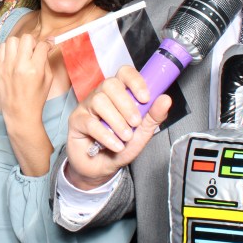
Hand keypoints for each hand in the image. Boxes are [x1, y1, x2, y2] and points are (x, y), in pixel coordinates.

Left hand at [0, 34, 52, 125]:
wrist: (19, 112)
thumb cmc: (36, 98)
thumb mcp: (48, 79)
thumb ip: (46, 60)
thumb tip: (46, 46)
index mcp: (34, 69)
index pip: (42, 46)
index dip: (47, 44)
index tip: (48, 46)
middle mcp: (19, 65)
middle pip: (26, 38)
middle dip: (33, 42)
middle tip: (33, 51)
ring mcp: (7, 66)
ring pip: (12, 40)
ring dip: (19, 44)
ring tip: (22, 54)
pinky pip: (2, 48)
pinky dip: (9, 49)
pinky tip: (14, 57)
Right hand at [63, 65, 171, 188]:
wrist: (102, 168)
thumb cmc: (120, 146)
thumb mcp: (142, 133)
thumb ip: (153, 116)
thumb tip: (166, 99)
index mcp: (119, 93)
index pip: (124, 73)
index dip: (135, 82)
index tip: (145, 98)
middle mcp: (101, 95)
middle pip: (110, 84)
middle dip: (126, 104)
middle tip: (136, 123)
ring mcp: (87, 107)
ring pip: (99, 101)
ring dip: (117, 121)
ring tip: (125, 137)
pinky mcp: (76, 121)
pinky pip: (90, 122)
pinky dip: (106, 135)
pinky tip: (115, 145)